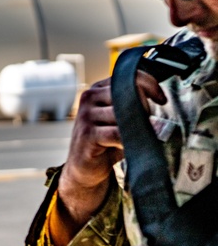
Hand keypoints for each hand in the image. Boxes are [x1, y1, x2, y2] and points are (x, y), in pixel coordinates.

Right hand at [57, 74, 165, 235]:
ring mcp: (86, 116)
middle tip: (147, 122)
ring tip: (138, 135)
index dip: (149, 84)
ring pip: (122, 114)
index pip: (126, 77)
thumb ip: (134, 106)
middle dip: (143, 107)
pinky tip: (131, 145)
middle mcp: (89, 98)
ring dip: (137, 126)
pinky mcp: (87, 135)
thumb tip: (161, 101)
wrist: (84, 168)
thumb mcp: (120, 119)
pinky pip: (116, 133)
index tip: (161, 99)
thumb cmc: (106, 143)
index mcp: (97, 90)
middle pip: (125, 92)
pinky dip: (129, 140)